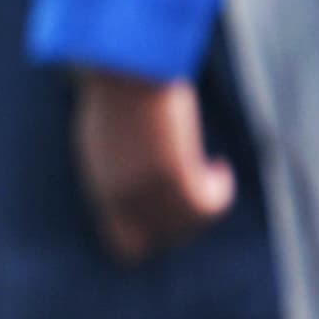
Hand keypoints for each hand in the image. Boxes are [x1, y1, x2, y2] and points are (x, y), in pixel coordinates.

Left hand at [72, 67, 235, 265]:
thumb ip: (116, 171)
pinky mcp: (172, 176)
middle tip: (195, 191)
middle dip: (182, 222)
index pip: (125, 247)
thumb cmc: (111, 95)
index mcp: (99, 192)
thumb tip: (139, 184)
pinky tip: (218, 165)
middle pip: (163, 240)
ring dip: (204, 202)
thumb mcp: (102, 140)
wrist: (119, 70)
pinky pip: (208, 205)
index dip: (151, 237)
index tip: (168, 212)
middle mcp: (119, 199)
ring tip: (210, 171)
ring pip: (189, 223)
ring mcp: (145, 191)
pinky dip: (220, 189)